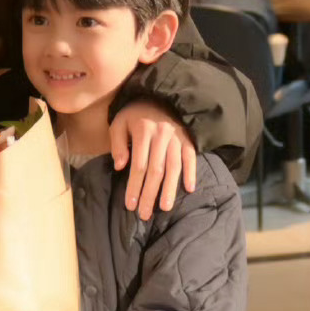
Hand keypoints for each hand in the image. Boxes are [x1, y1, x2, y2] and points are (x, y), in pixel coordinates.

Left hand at [111, 100, 197, 219]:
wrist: (159, 96)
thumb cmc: (135, 114)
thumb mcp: (119, 123)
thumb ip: (117, 144)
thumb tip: (120, 167)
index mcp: (143, 131)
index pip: (139, 165)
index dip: (134, 186)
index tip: (130, 205)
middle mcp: (162, 135)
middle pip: (156, 170)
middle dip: (150, 194)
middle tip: (145, 214)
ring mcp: (177, 138)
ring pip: (174, 167)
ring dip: (170, 189)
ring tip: (165, 207)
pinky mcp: (188, 139)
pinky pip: (191, 158)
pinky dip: (191, 173)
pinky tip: (189, 189)